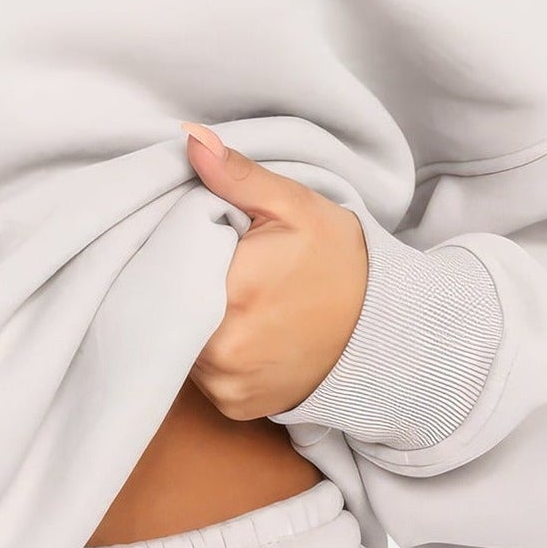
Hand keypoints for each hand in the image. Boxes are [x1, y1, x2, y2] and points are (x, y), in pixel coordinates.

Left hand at [179, 121, 369, 420]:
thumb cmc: (339, 261)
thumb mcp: (293, 206)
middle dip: (171, 281)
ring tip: (218, 290)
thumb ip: (237, 175)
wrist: (385, 330)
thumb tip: (191, 140)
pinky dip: (204, 348)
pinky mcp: (234, 408)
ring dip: (184, 316)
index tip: (180, 232)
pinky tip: (230, 324)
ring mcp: (228, 386)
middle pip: (163, 308)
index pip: (161, 268)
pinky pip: (197, 373)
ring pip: (175, 341)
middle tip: (199, 257)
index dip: (163, 247)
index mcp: (233, 296)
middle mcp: (224, 354)